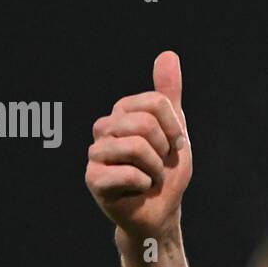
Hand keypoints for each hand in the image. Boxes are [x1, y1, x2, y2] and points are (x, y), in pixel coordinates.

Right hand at [86, 50, 192, 241]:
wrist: (160, 213)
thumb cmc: (165, 173)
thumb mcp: (174, 131)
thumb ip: (169, 95)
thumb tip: (168, 54)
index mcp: (122, 113)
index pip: (156, 103)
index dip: (174, 128)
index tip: (173, 146)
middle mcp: (104, 128)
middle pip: (145, 124)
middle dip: (163, 150)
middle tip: (159, 165)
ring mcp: (96, 153)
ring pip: (137, 147)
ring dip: (155, 169)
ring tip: (149, 178)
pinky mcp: (93, 179)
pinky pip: (128, 173)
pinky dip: (144, 185)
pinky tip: (137, 190)